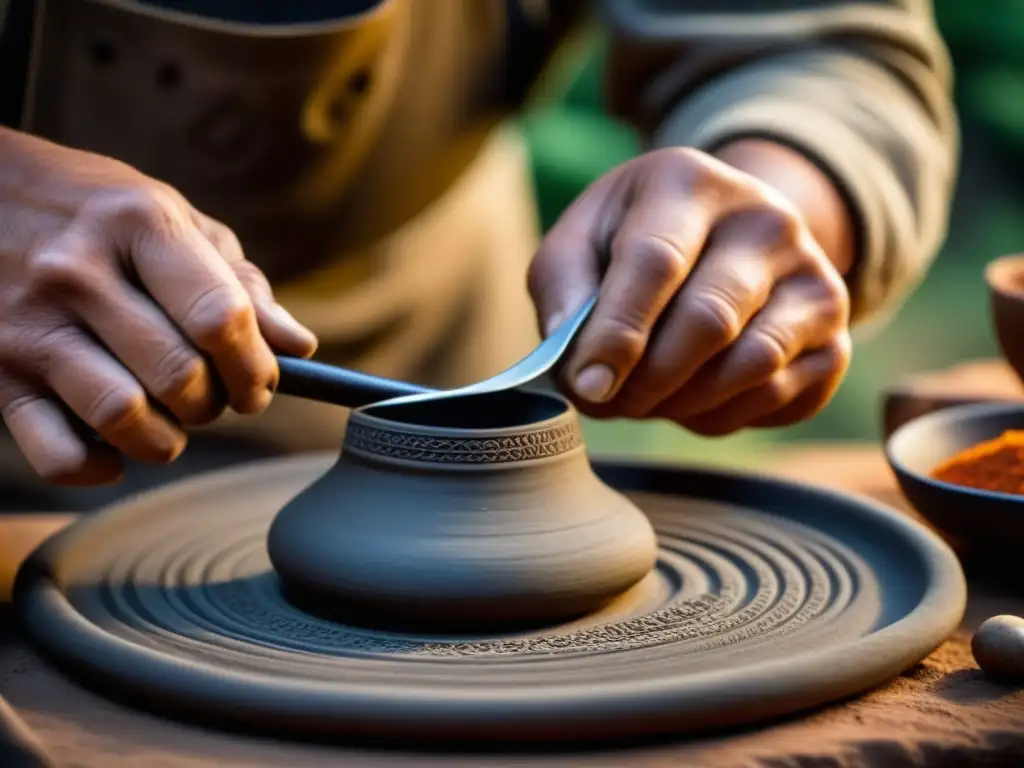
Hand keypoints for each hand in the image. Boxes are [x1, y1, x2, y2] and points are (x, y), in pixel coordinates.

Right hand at [0, 129, 316, 484]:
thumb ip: (239, 282)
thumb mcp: (174, 220)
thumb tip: (296, 347)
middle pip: (179, 377)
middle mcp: (78, 273)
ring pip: (124, 418)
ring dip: (166, 439)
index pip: (218, 318)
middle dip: (216, 403)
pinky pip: (57, 454)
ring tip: (170, 420)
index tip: (261, 381)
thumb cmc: (98, 212)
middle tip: (214, 396)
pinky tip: (112, 443)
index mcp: (138, 225)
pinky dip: (97, 467)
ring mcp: (29, 325)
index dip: (255, 366)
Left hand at [528, 142, 851, 435]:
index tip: (587, 386)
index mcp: (690, 182)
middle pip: (709, 319)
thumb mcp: (580, 244)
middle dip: (647, 379)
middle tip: (610, 401)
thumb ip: (564, 293)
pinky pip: (777, 395)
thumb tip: (581, 368)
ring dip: (683, 403)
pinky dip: (720, 415)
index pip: (656, 261)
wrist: (722, 236)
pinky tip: (690, 400)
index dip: (617, 333)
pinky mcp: (834, 335)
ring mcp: (813, 276)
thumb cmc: (630, 243)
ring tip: (643, 399)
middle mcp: (767, 220)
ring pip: (750, 364)